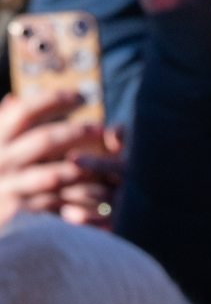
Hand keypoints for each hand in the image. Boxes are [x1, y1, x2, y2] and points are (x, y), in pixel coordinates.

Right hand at [0, 91, 118, 225]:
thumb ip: (4, 126)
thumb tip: (13, 99)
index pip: (24, 112)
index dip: (52, 100)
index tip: (80, 96)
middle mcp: (1, 158)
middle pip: (44, 140)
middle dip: (76, 132)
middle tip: (102, 128)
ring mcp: (10, 184)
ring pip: (53, 173)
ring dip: (83, 167)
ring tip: (108, 160)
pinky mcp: (21, 208)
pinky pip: (55, 200)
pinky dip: (78, 194)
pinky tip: (100, 188)